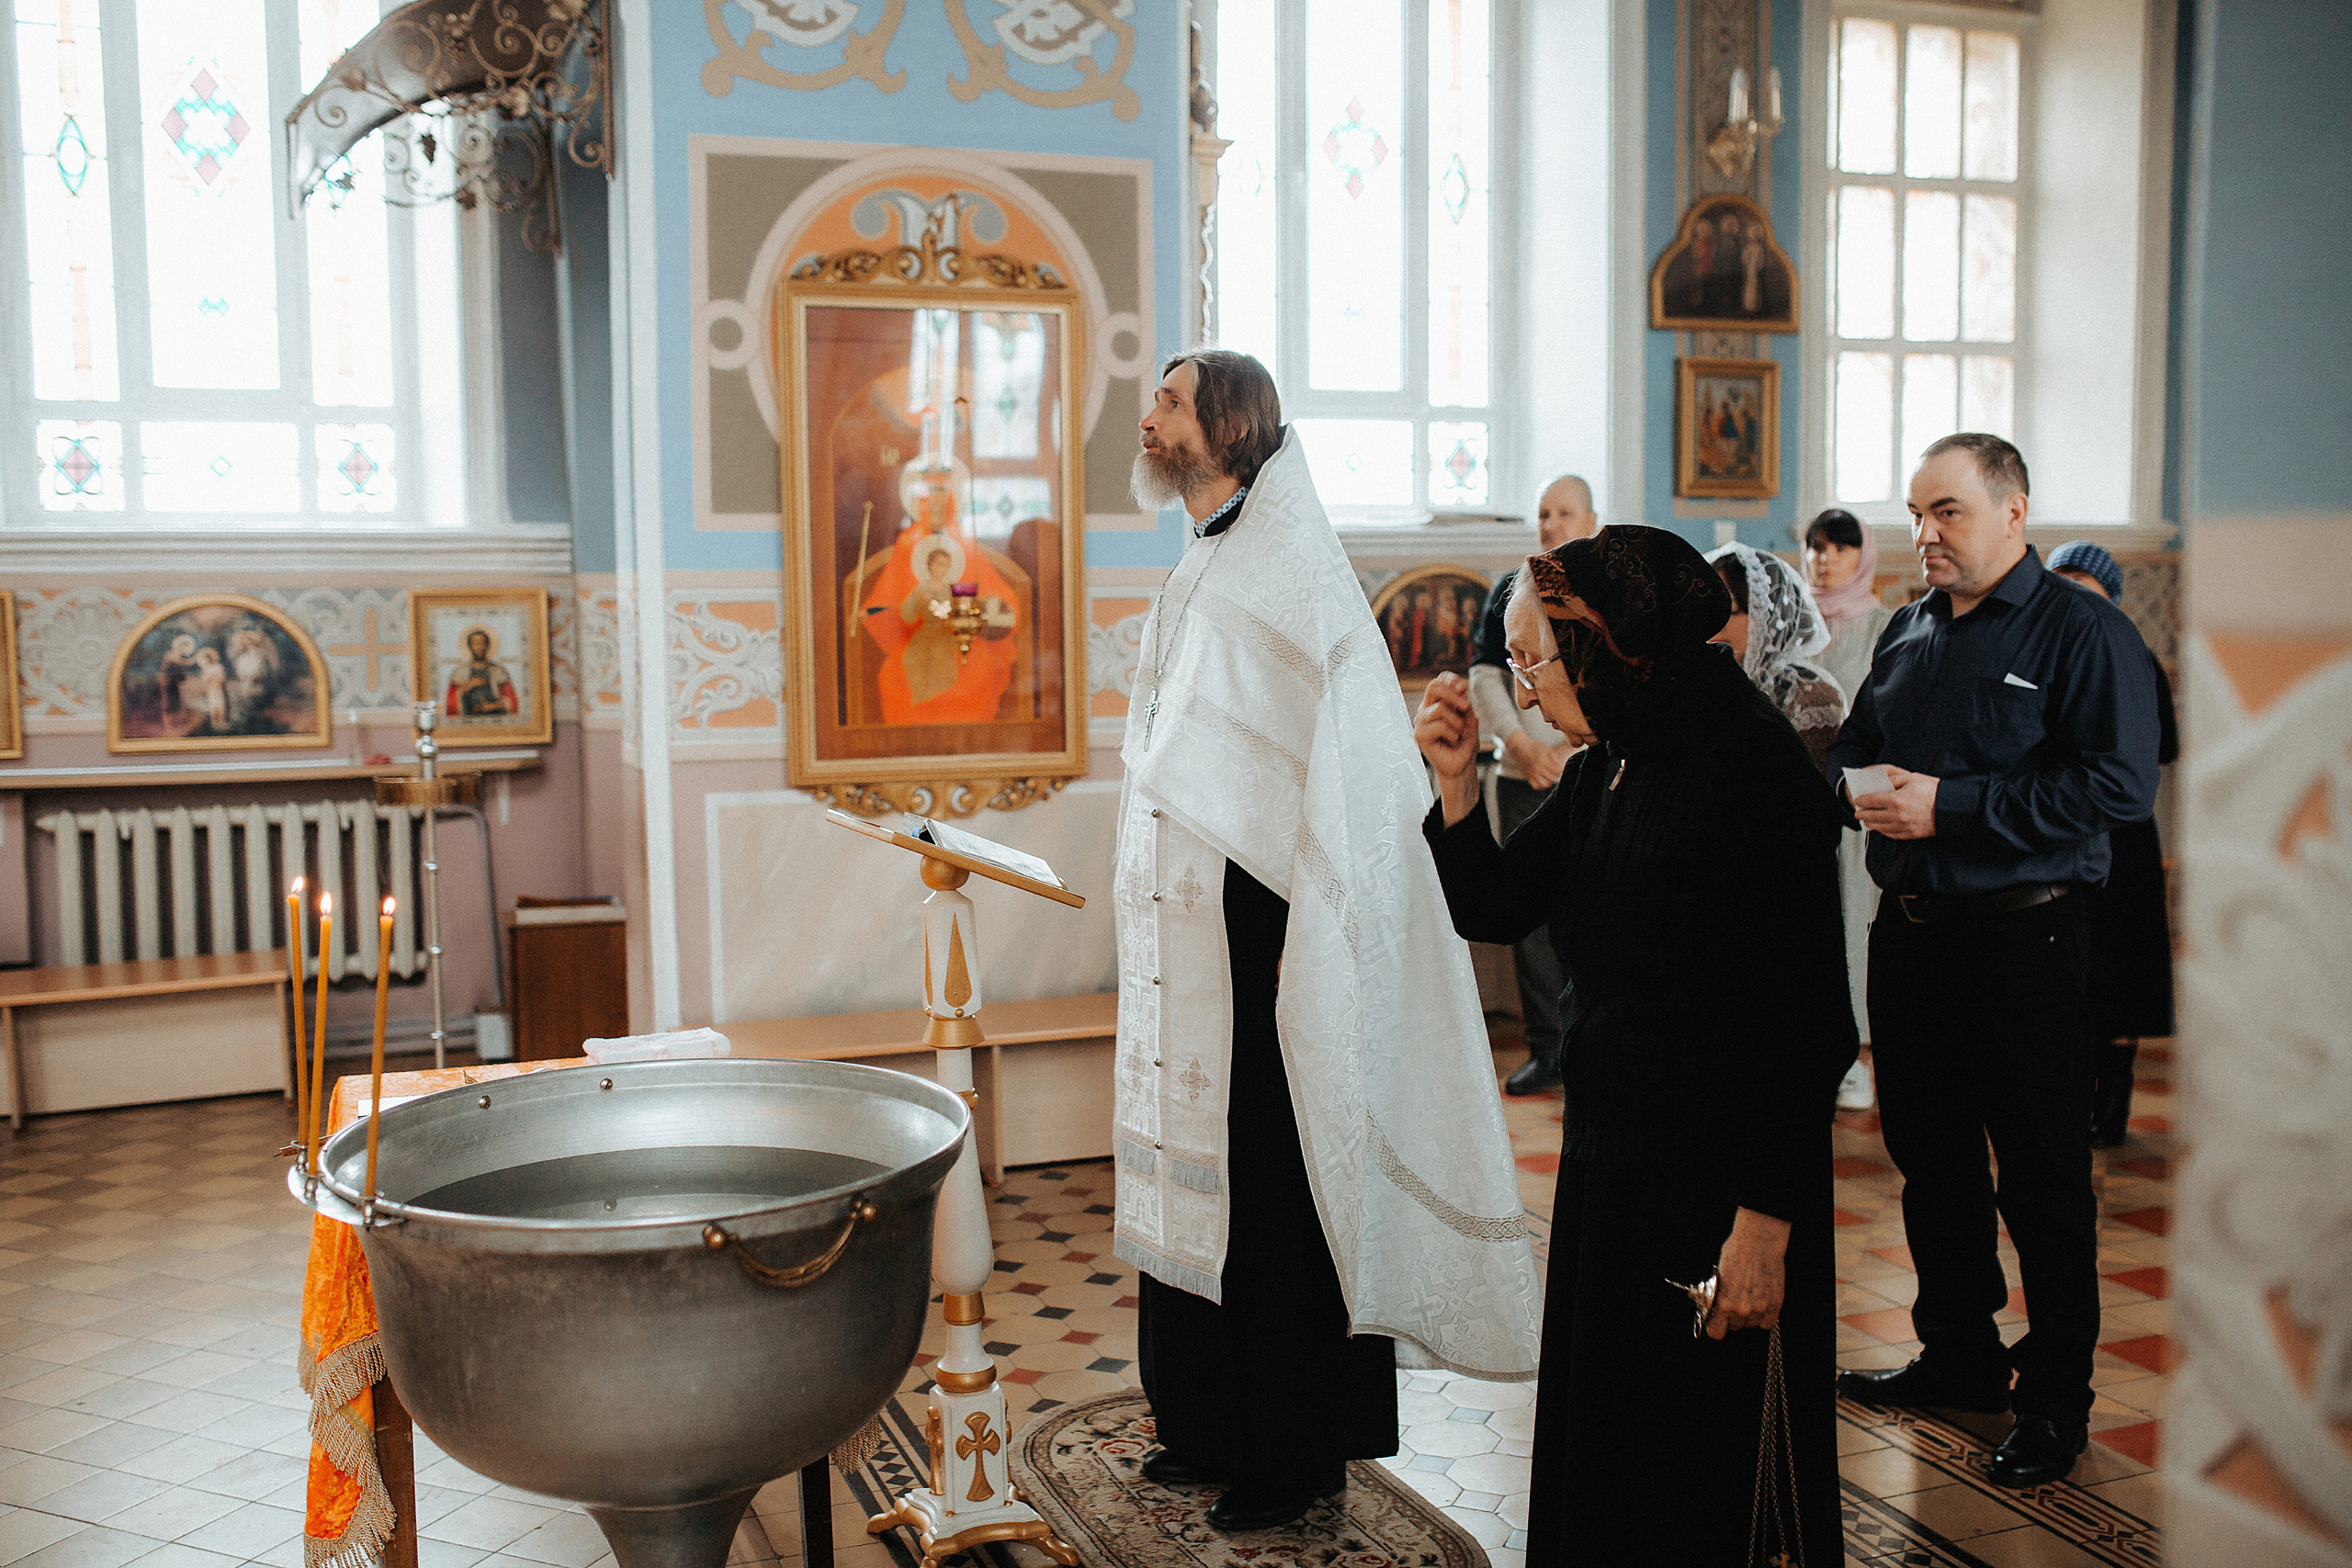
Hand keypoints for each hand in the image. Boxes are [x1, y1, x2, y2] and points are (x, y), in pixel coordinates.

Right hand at [1413, 675, 1481, 826]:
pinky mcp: (1419, 736)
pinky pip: (1440, 725)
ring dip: (1457, 721)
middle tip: (1467, 708)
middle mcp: (1425, 710)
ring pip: (1439, 707)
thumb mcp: (1469, 717)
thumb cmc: (1465, 742)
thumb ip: (1464, 702)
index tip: (1464, 689)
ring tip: (1460, 733)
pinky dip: (1453, 734)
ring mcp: (1420, 722)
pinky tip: (1453, 741)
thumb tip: (1460, 686)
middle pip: (1434, 686)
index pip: (1439, 680)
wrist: (1462, 765)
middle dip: (1454, 695)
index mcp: (1435, 702)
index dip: (1452, 680)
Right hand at [1505, 731, 1571, 789]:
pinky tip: (1544, 781)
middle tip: (1556, 772)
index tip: (1561, 767)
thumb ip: (1555, 756)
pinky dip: (1541, 786)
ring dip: (1550, 782)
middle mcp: (1537, 768)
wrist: (1520, 748)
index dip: (1561, 770)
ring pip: (1545, 784)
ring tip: (1550, 777)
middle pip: (1552, 778)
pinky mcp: (1528, 777)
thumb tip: (1560, 765)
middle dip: (1556, 776)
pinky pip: (1536, 786)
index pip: (1557, 771)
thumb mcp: (1546, 748)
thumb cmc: (1535, 748)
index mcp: (1543, 760)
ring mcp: (1532, 774)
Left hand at [1704, 1207, 1790, 1339]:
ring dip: (1750, 1316)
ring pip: (1752, 1324)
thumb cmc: (1736, 1253)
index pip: (1716, 1332)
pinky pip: (1768, 1323)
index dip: (1716, 1327)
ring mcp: (1760, 1308)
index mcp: (1723, 1303)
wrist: (1759, 1242)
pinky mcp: (1775, 1304)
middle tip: (1736, 1301)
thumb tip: (1715, 1306)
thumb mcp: (1719, 1276)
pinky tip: (1762, 1304)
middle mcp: (1741, 1310)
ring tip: (1750, 1297)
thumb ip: (1718, 1295)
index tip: (1717, 1322)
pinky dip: (1765, 1317)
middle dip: (1733, 1317)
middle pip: (1735, 1327)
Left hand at [1853, 765, 1938, 839]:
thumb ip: (1892, 777)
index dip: (1861, 800)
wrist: (1952, 807)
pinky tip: (1881, 827)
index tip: (1857, 800)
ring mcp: (1903, 827)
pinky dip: (1883, 831)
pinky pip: (1891, 834)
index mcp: (1895, 800)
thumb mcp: (1911, 777)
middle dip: (1862, 814)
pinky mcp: (1910, 834)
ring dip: (1871, 823)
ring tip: (1867, 820)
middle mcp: (1897, 816)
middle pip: (1871, 817)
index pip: (1870, 801)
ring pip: (1879, 828)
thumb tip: (1878, 780)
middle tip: (1858, 812)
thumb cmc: (1932, 790)